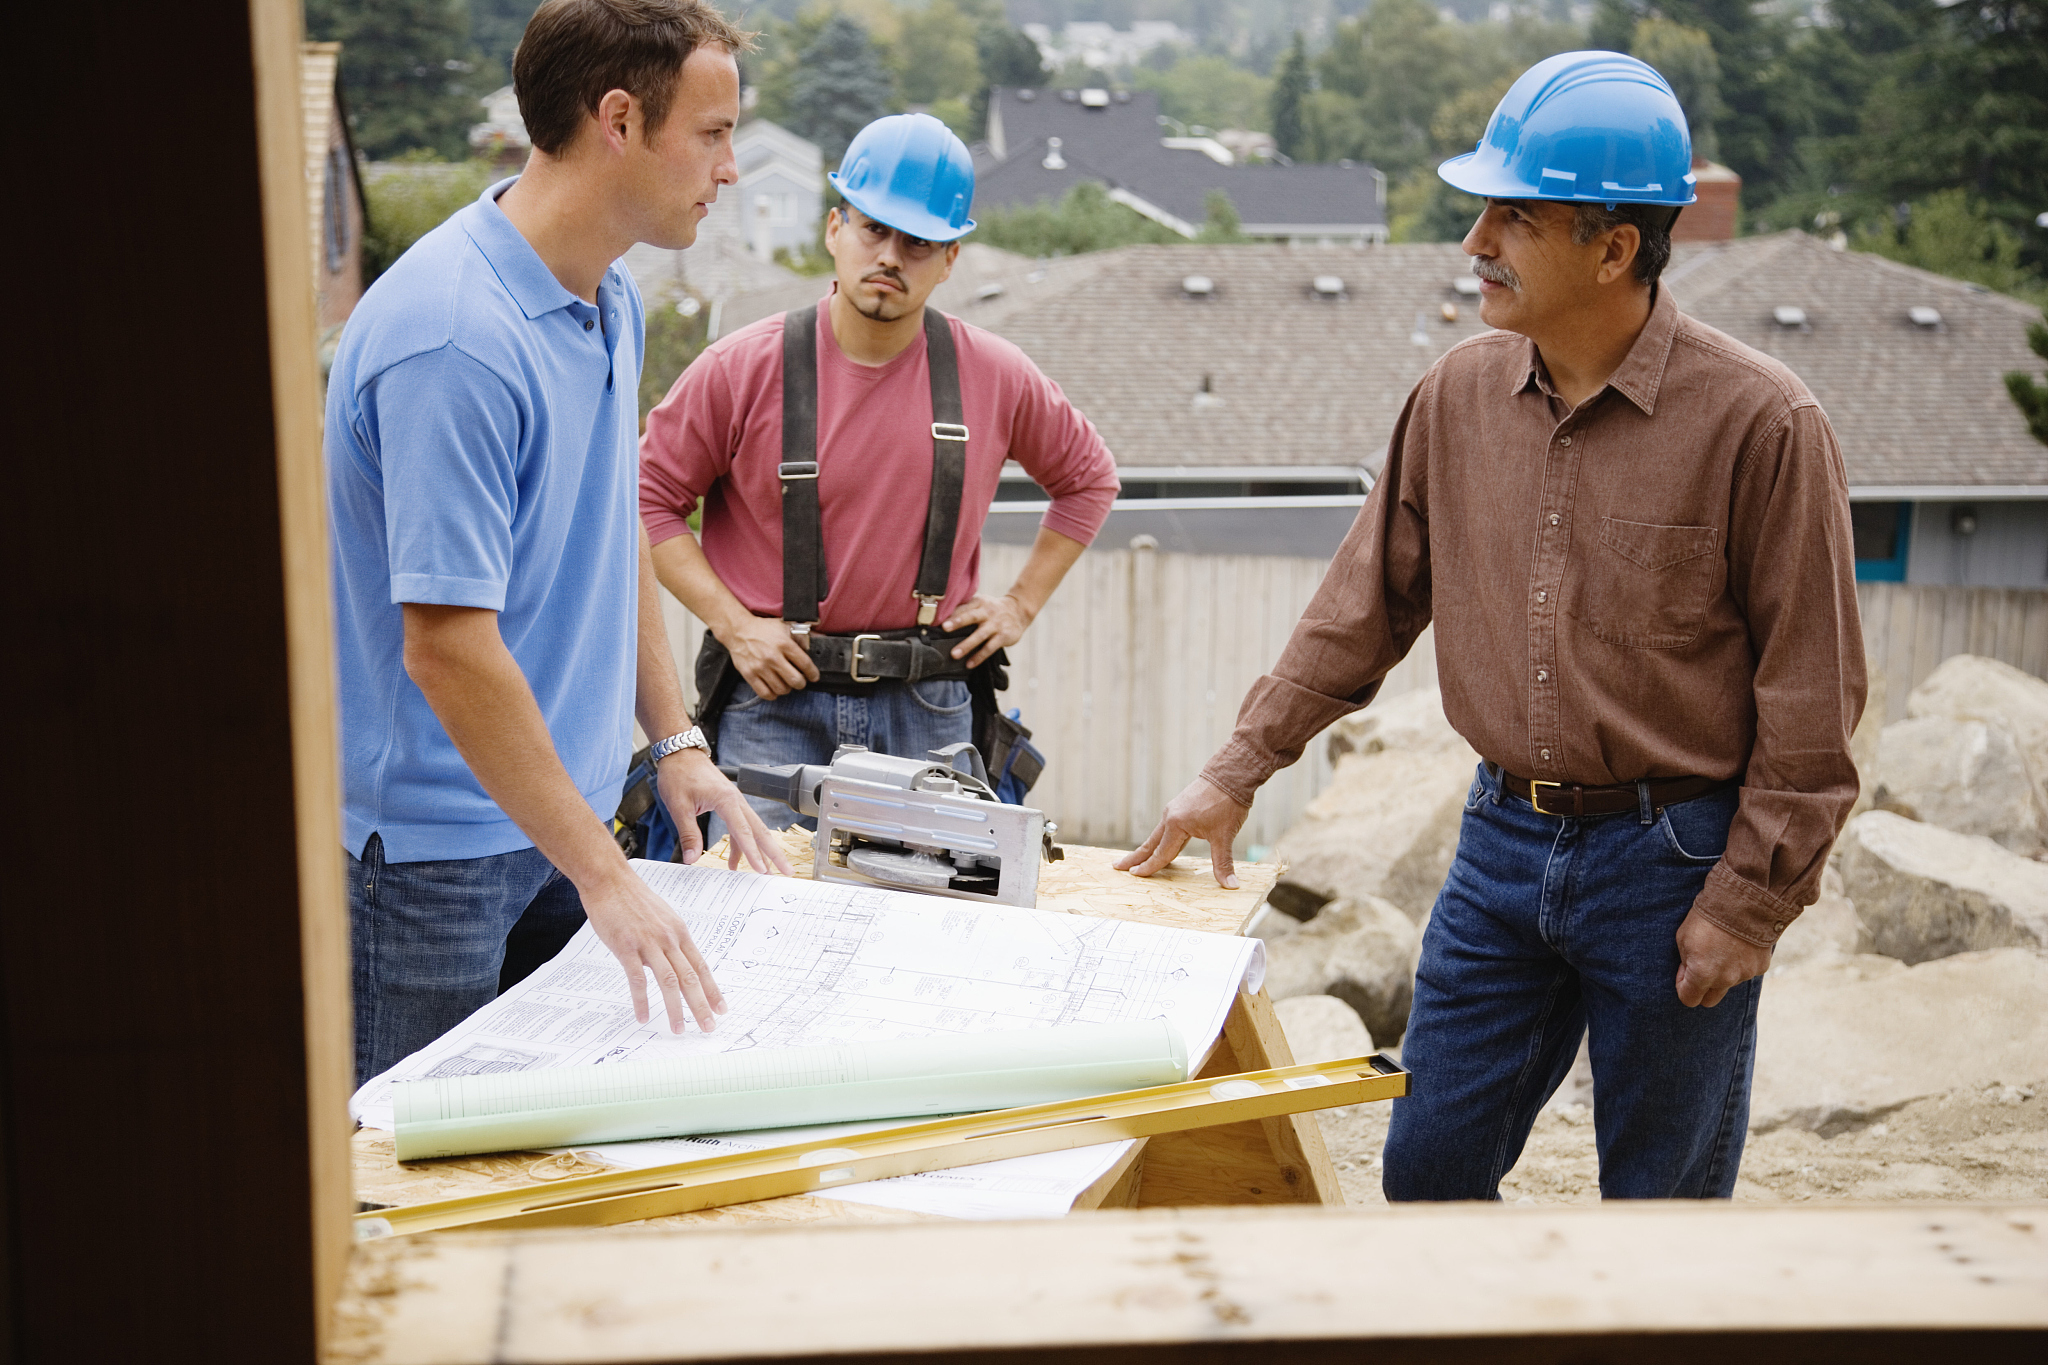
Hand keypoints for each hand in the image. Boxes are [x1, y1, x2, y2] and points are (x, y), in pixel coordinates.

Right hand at [579, 866, 726, 1033]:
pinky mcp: (626, 947)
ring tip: (679, 1029)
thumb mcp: (662, 916)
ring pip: (669, 982)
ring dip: (676, 1009)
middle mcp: (669, 939)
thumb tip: (676, 960)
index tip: (721, 1009)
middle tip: (709, 1028)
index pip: (701, 966)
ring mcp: (648, 943)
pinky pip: (637, 980)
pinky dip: (642, 1001)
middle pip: (690, 978)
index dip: (713, 990)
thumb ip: (670, 939)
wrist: (609, 880)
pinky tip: (643, 1017)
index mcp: (679, 932)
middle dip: (701, 1006)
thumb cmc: (633, 899)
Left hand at [655, 750, 795, 876]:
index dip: (753, 853)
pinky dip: (742, 844)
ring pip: (754, 830)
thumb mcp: (679, 806)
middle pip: (760, 831)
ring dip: (762, 850)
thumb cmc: (679, 774)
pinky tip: (736, 861)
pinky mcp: (730, 804)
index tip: (761, 870)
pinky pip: (742, 827)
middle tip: (786, 871)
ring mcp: (735, 802)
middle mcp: (737, 801)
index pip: (744, 832)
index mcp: (727, 800)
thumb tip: (691, 859)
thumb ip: (688, 834)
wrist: (680, 753)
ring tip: (768, 871)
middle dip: (774, 853)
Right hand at [718, 613, 817, 698]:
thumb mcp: (785, 626)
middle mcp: (773, 657)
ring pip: (781, 689)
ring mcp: (760, 667)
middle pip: (795, 680)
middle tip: (800, 680)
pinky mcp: (749, 674)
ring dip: (787, 688)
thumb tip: (820, 639)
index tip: (813, 676)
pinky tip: (774, 688)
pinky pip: (765, 693)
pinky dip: (772, 694)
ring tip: (786, 682)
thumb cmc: (763, 629)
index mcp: (784, 644)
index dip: (813, 673)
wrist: (738, 630)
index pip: (805, 664)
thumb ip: (802, 635)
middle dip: (801, 683)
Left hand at [942, 593, 1031, 667]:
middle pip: (971, 616)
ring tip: (954, 655)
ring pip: (980, 635)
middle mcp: (987, 611)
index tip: (936, 619)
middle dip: (958, 622)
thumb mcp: (980, 603)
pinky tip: (969, 664)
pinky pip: (990, 648)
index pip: (963, 607)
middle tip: (944, 628)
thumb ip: (964, 608)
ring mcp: (996, 624)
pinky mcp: (1004, 636)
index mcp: (979, 602)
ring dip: (967, 645)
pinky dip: (979, 656)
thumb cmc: (992, 609)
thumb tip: (940, 617)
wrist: (1019, 610)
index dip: (950, 613)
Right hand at [1114, 776, 1250, 888]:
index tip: (1134, 875)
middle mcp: (1170, 817)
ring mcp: (1174, 810)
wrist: (1231, 774)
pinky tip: (1162, 842)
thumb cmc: (1227, 803)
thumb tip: (1231, 885)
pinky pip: (1166, 827)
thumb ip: (1223, 862)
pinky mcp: (1181, 806)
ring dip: (1147, 847)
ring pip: (1158, 834)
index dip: (1148, 867)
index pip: (1160, 853)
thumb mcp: (1225, 836)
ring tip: (1136, 857)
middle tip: (1117, 866)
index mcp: (1176, 825)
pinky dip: (1160, 838)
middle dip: (1135, 857)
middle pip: (1150, 843)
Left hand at [1674, 907, 1773, 1007]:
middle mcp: (1725, 980)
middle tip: (1701, 966)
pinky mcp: (1760, 967)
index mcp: (1702, 975)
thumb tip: (1688, 974)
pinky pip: (1746, 971)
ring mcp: (1745, 974)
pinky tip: (1738, 944)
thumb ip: (1685, 963)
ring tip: (1722, 946)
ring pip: (1729, 983)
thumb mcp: (1684, 938)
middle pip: (1710, 999)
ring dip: (1723, 972)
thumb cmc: (1707, 918)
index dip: (1683, 987)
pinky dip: (1741, 963)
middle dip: (1703, 988)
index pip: (1689, 999)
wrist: (1742, 902)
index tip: (1683, 972)